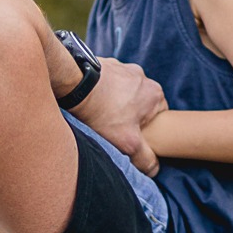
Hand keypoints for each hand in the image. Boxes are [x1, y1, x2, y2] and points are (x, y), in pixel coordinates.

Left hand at [72, 59, 165, 175]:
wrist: (74, 84)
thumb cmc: (103, 112)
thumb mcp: (128, 143)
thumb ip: (145, 158)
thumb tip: (153, 169)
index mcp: (155, 93)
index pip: (158, 117)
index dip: (146, 130)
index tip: (132, 136)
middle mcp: (142, 76)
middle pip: (139, 104)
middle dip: (128, 117)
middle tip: (113, 129)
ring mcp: (122, 67)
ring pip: (122, 93)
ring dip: (113, 104)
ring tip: (98, 116)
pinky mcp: (104, 64)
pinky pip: (106, 83)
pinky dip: (100, 93)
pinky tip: (89, 103)